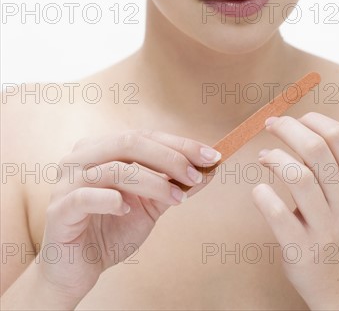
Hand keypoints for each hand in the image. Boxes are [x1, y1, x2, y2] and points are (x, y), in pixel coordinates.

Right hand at [37, 129, 220, 302]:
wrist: (76, 269)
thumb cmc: (111, 230)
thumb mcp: (149, 205)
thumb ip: (173, 185)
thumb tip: (210, 170)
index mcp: (101, 148)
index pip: (145, 136)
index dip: (180, 144)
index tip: (212, 156)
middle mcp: (81, 157)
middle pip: (129, 143)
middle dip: (169, 158)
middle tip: (195, 176)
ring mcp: (67, 181)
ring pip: (115, 169)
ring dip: (153, 182)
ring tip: (176, 199)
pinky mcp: (59, 209)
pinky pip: (87, 196)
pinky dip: (113, 200)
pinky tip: (128, 210)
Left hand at [251, 112, 338, 309]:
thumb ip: (328, 168)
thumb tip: (294, 131)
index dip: (314, 119)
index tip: (296, 119)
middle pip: (316, 149)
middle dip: (288, 128)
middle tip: (271, 126)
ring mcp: (325, 227)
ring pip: (297, 176)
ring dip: (273, 157)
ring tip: (263, 158)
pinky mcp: (300, 248)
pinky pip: (276, 212)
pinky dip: (261, 194)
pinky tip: (259, 190)